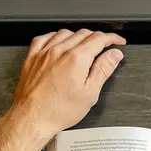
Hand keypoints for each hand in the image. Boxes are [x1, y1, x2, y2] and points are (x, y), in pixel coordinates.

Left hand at [0, 29, 126, 150]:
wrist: (32, 117)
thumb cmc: (58, 110)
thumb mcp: (90, 93)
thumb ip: (103, 70)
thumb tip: (114, 55)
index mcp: (76, 58)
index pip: (99, 39)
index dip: (112, 38)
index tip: (118, 41)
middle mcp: (60, 51)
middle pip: (83, 33)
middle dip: (98, 37)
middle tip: (105, 46)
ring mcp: (44, 52)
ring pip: (65, 33)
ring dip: (78, 36)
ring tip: (85, 45)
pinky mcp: (32, 57)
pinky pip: (45, 37)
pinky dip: (56, 36)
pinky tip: (59, 42)